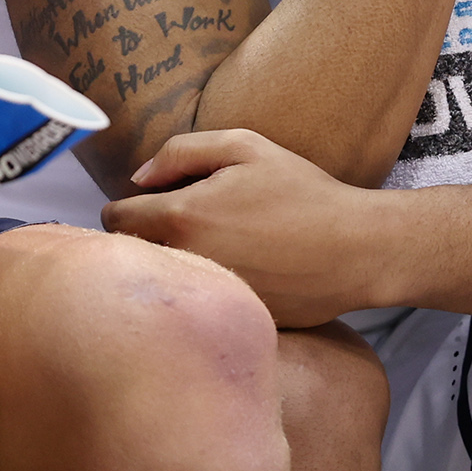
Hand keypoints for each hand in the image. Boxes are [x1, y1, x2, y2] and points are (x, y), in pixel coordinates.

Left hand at [111, 129, 392, 325]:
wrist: (356, 250)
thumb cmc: (303, 193)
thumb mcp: (246, 147)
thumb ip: (181, 152)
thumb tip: (137, 178)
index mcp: (182, 217)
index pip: (114, 220)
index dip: (126, 208)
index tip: (147, 206)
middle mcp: (185, 264)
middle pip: (130, 257)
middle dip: (143, 240)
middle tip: (177, 227)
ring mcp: (204, 300)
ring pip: (161, 285)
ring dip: (171, 269)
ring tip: (210, 250)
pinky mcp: (225, 323)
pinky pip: (194, 308)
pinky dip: (202, 295)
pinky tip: (237, 276)